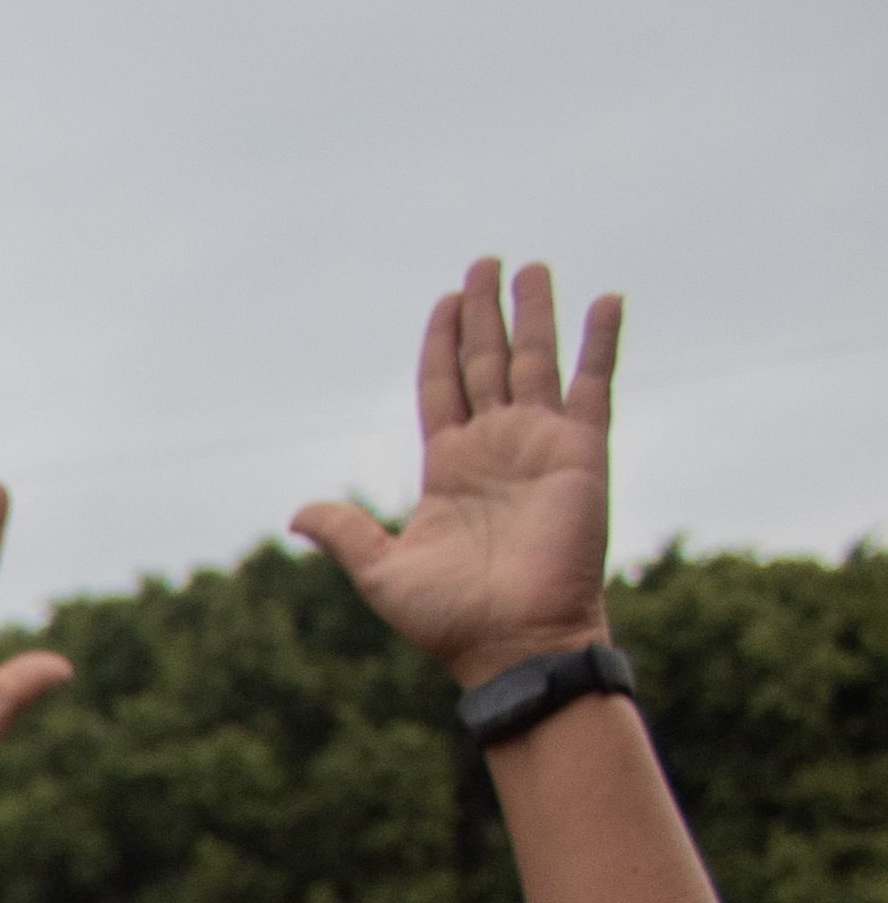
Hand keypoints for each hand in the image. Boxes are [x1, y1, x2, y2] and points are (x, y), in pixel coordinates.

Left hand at [291, 261, 618, 686]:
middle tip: (484, 260)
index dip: (442, 342)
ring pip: (536, 361)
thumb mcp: (383, 571)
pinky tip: (606, 300)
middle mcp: (495, 446)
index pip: (442, 386)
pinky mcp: (582, 452)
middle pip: (486, 361)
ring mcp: (540, 444)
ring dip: (535, 313)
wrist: (512, 642)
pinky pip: (594, 386)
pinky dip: (602, 342)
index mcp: (449, 467)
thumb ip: (345, 534)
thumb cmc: (450, 618)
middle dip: (484, 312)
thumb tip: (296, 516)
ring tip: (531, 266)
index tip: (446, 299)